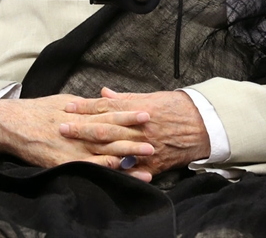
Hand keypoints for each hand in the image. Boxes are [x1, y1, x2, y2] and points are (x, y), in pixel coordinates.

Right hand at [0, 94, 155, 179]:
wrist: (12, 124)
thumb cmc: (38, 110)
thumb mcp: (63, 100)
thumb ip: (84, 104)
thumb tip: (103, 101)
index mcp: (80, 112)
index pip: (109, 112)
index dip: (128, 113)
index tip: (146, 112)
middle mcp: (79, 128)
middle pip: (111, 132)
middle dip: (134, 135)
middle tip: (155, 137)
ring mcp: (72, 146)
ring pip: (104, 150)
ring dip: (127, 154)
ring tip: (147, 157)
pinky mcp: (63, 162)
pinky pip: (88, 166)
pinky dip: (105, 168)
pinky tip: (119, 170)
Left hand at [61, 88, 211, 181]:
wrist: (204, 125)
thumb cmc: (177, 107)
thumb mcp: (152, 96)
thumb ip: (126, 98)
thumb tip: (103, 93)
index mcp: (138, 109)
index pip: (106, 107)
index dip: (85, 107)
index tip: (68, 107)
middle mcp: (140, 128)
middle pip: (105, 128)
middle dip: (81, 128)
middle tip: (61, 127)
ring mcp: (146, 147)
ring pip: (115, 149)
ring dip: (93, 149)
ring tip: (74, 149)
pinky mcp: (154, 164)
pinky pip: (133, 171)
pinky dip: (118, 172)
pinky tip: (101, 173)